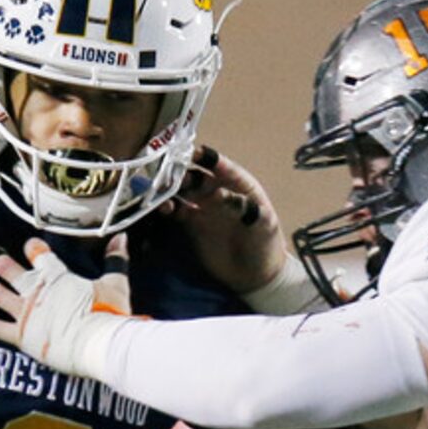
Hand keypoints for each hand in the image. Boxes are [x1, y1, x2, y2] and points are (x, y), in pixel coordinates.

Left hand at [0, 239, 131, 379]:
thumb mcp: (116, 284)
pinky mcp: (20, 335)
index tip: (32, 247)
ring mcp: (25, 312)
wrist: (98, 344)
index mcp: (56, 275)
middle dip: (2, 264)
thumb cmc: (109, 314)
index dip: (33, 248)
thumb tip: (121, 237)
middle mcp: (35, 290)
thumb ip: (115, 260)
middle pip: (10, 270)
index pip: (37, 252)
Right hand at [163, 145, 287, 294]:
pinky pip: (177, 210)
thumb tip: (217, 193)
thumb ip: (243, 206)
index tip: (194, 152)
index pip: (222, 167)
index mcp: (240, 185)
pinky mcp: (193, 224)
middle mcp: (218, 191)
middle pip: (197, 175)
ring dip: (172, 188)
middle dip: (182, 172)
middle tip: (169, 173)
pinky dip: (169, 207)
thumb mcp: (263, 224)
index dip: (208, 158)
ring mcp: (204, 207)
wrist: (257, 275)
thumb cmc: (266, 244)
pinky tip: (163, 207)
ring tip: (161, 191)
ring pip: (183, 191)